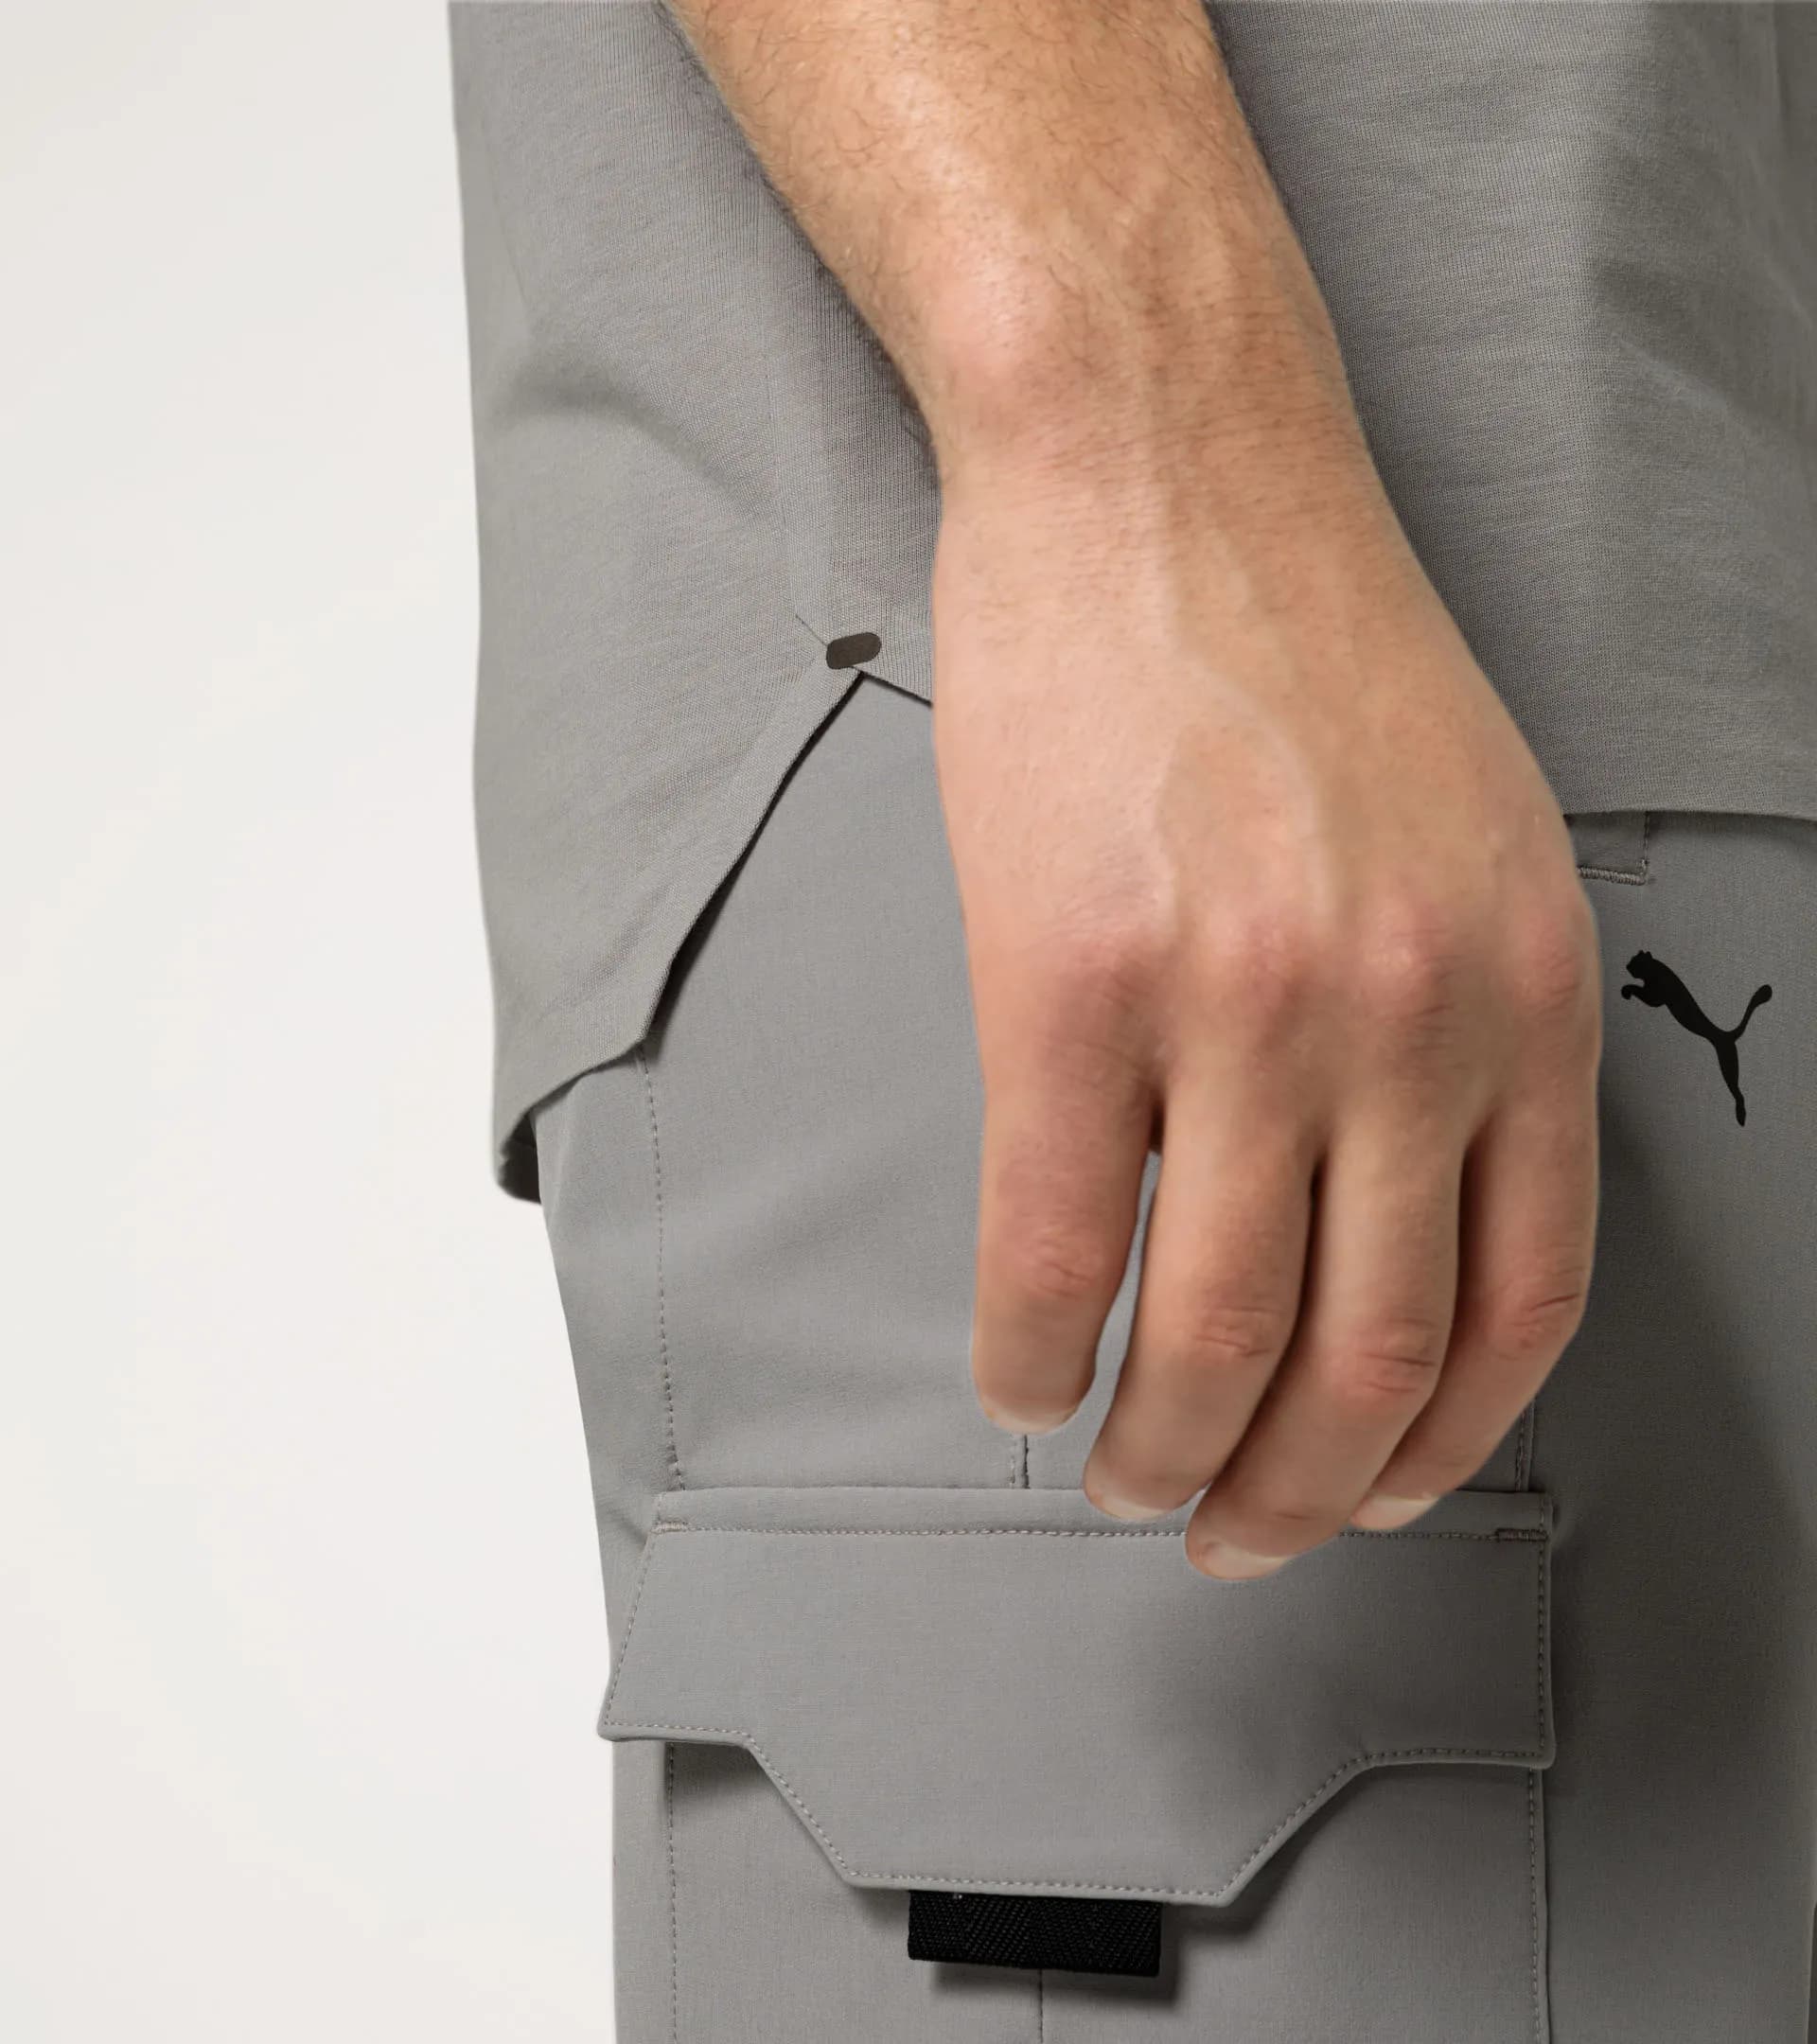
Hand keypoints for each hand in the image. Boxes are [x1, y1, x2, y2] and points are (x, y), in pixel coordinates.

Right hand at [932, 412, 1600, 1578]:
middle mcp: (1403, 1018)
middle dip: (1297, 1498)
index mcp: (1520, 988)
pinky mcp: (1069, 983)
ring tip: (1120, 1478)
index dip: (1444, 1443)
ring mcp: (1236, 1007)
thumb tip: (1394, 1207)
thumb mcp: (1476, 831)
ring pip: (1206, 1337)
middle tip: (1234, 1533)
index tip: (1377, 1490)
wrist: (1160, 466)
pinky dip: (1024, 1351)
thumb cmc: (1300, 636)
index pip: (1522, 1304)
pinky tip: (1011, 1377)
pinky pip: (1046, 1248)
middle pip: (1366, 1360)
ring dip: (1159, 1456)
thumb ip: (1469, 1024)